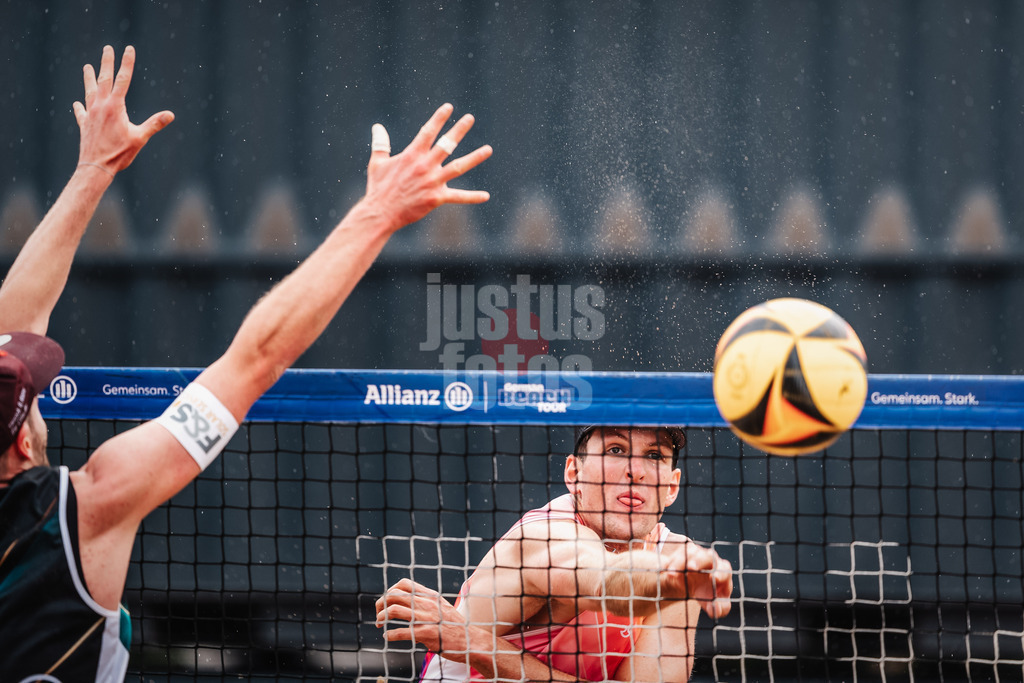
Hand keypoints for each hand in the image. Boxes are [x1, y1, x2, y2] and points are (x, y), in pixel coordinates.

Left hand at [73, 45, 173, 175]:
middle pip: (104, 79)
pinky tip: (77, 103)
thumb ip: (154, 124)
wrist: (96, 167)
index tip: (128, 49)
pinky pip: (81, 112)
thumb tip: (170, 115)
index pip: (123, 79)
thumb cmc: (119, 154)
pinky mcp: (84, 125)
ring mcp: (90, 114)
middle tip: (107, 49)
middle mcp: (100, 106)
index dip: (127, 63)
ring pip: (89, 91)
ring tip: (87, 67)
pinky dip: (80, 106)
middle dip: (106, 62)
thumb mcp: (140, 138)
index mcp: (115, 107)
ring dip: (89, 78)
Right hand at [364, 103, 491, 231]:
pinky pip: (458, 197)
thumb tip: (377, 127)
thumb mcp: (377, 163)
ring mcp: (432, 182)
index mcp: (411, 155)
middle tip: (470, 118)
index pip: (428, 131)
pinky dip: (472, 197)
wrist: (381, 213)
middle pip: (446, 144)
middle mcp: (425, 166)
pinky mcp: (436, 198)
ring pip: (458, 167)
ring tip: (488, 149)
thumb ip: (381, 144)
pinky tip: (486, 195)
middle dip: (459, 130)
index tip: (449, 107)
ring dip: (474, 158)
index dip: (439, 118)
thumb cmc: (378, 188)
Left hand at [376, 578, 473, 662]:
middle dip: (380, 604)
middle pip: (394, 595)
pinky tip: (387, 637)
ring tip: (379, 624)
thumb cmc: (456, 627)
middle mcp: (427, 604)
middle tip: (378, 615)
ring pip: (394, 610)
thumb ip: (427, 603)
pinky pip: (401, 632)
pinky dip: (390, 635)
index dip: (390, 591)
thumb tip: (409, 603)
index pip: (404, 584)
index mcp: (431, 596)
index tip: (386, 602)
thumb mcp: (443, 607)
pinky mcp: (427, 634)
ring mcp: (427, 618)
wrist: (472, 641)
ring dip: (381, 617)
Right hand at [662, 541, 732, 618]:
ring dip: (681, 563)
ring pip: (691, 554)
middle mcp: (712, 560)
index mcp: (723, 572)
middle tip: (691, 568)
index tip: (714, 578)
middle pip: (709, 557)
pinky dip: (673, 562)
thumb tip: (716, 609)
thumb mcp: (713, 605)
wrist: (690, 586)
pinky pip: (679, 554)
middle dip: (700, 561)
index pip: (725, 569)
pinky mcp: (686, 551)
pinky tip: (667, 572)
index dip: (721, 573)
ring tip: (672, 574)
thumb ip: (719, 610)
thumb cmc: (706, 595)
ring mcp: (699, 554)